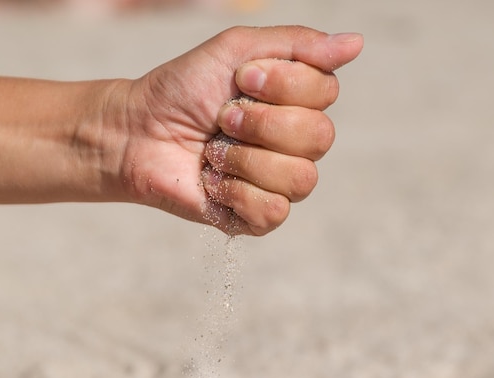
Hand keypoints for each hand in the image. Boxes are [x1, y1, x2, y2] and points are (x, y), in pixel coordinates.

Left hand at [105, 26, 362, 234]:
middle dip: (262, 123)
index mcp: (296, 102)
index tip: (240, 79)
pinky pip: (273, 211)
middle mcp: (295, 145)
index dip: (283, 85)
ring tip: (213, 153)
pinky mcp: (255, 218)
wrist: (137, 134)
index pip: (326, 92)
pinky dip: (237, 194)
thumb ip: (297, 46)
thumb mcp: (236, 50)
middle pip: (319, 137)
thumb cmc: (182, 90)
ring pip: (300, 178)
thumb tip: (356, 43)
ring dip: (246, 160)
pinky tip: (214, 183)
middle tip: (223, 119)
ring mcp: (277, 183)